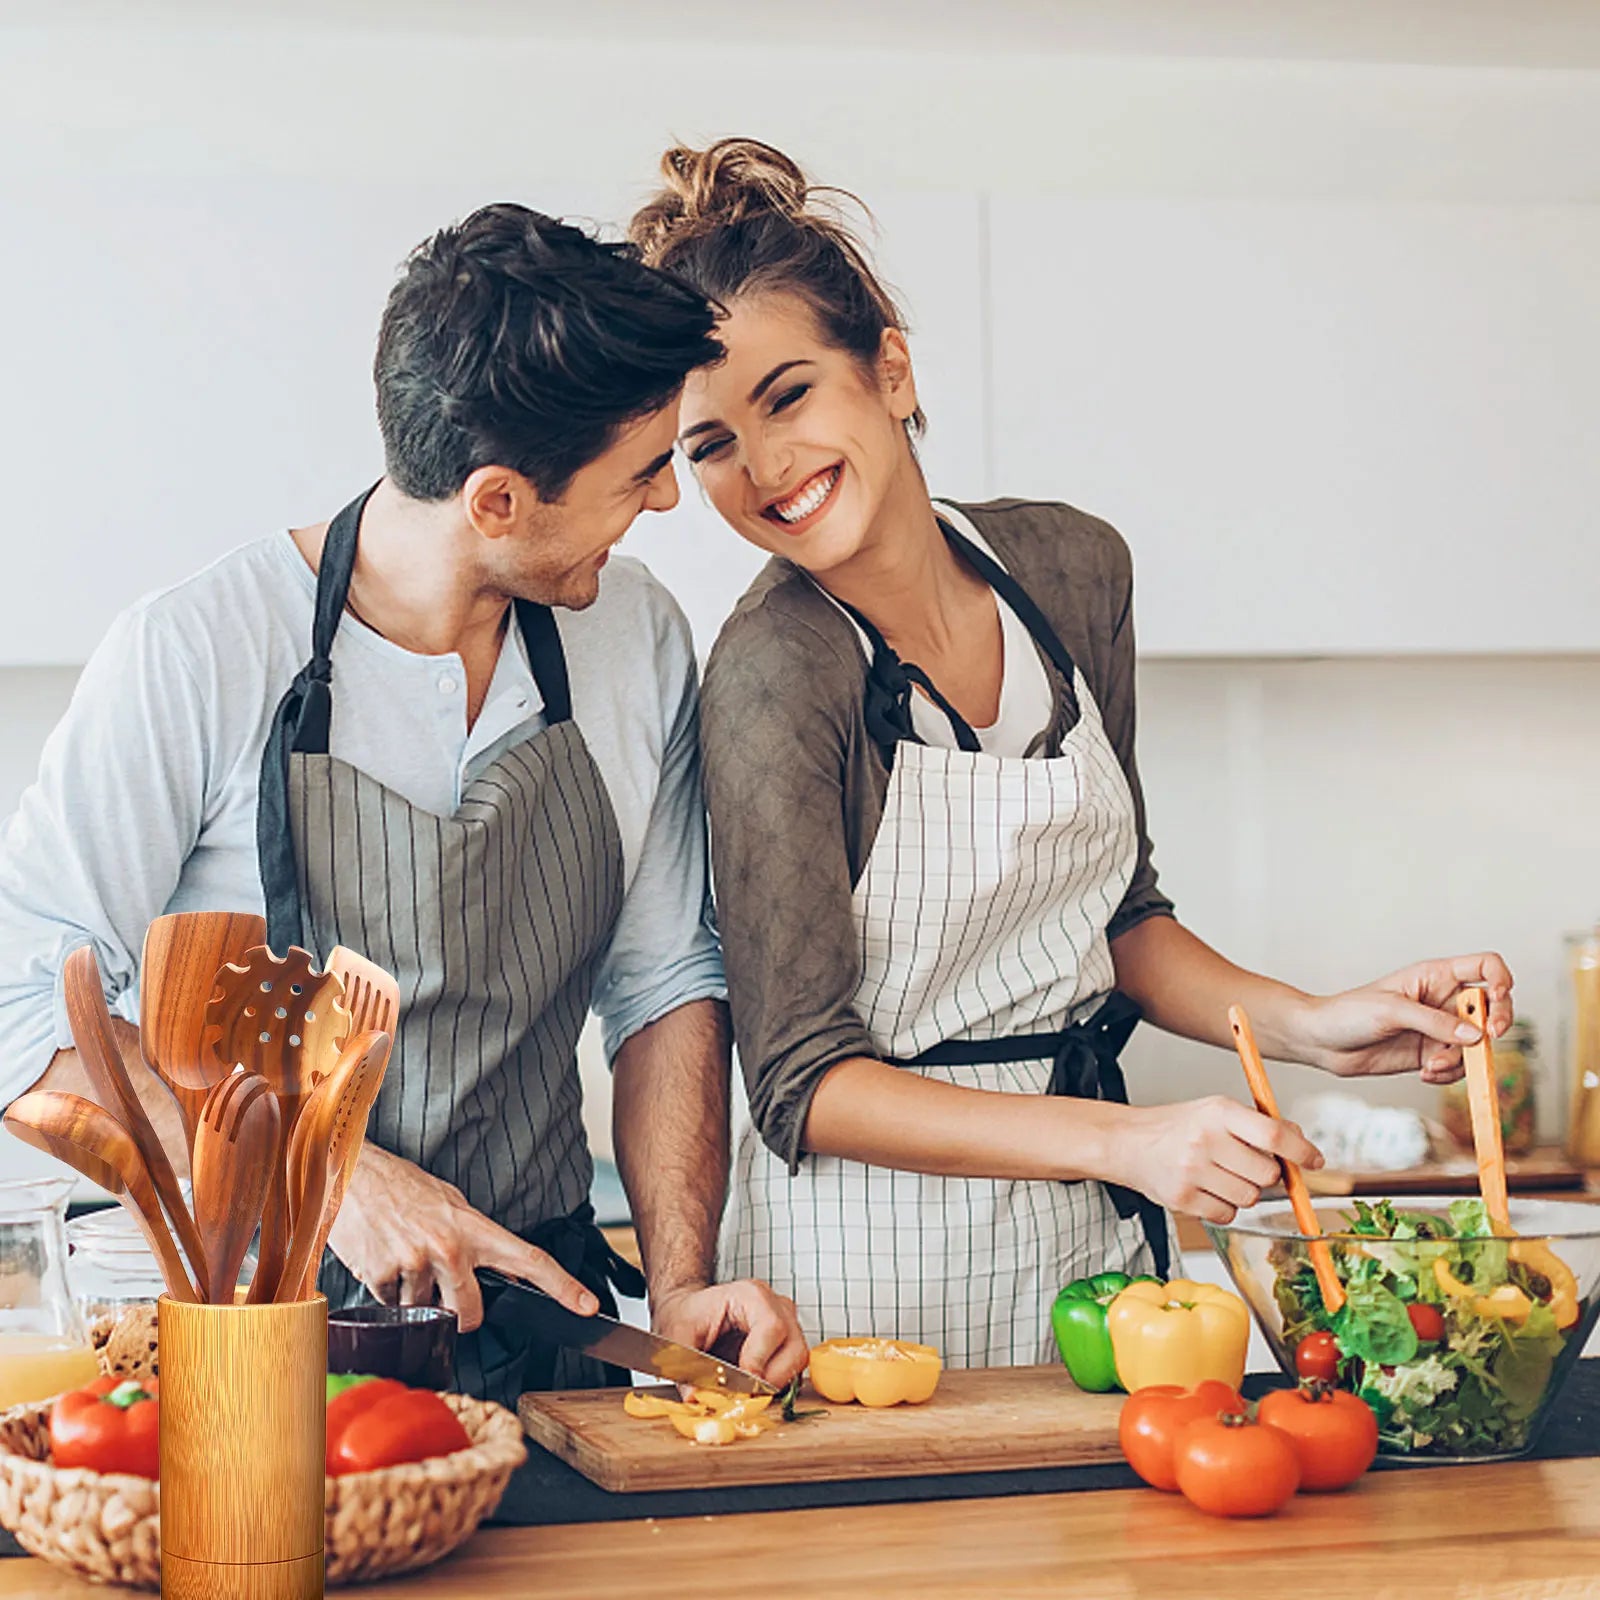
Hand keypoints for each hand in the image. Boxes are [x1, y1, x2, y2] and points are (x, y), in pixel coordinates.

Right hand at [327, 1144, 597, 1331]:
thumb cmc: (401, 1187)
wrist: (350, 1173)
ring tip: (402, 1254)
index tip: (587, 1306)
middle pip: (471, 1311)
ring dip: (415, 1295)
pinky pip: (391, 1305)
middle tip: (448, 1298)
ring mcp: (415, 1264)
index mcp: (474, 1227)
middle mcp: (449, 1248)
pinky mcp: (381, 1277)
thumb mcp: (450, 1203)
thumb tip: (499, 1271)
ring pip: (424, 1309)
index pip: (530, 1259)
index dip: (563, 1286)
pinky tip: (383, 1259)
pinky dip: (388, 1292)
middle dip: (462, 1316)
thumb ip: (475, 1239)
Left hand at [651, 1279, 809, 1388]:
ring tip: (745, 1391)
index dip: (759, 1360)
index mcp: (751, 1295)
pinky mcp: (787, 1344)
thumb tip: (694, 1398)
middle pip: (794, 1348)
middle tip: (743, 1395)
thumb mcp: (677, 1336)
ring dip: (774, 1384)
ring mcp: (786, 1324)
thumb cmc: (688, 1315)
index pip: (772, 1327)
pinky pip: (793, 1369)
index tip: (742, 1384)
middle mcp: (776, 1307)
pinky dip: (775, 1384)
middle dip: (770, 1379)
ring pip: (798, 1361)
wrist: (691, 1310)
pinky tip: (751, 1387)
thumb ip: (685, 1366)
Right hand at [1118, 1097, 1322, 1224]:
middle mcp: (1205, 1140)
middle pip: (1268, 1174)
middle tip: (1247, 1165)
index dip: (1301, 1151)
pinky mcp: (1183, 1199)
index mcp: (1219, 1112)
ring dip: (1244, 1192)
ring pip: (1250, 1198)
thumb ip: (1258, 1124)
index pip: (1273, 1135)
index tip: (1314, 1160)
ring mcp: (1192, 1171)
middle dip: (1266, 1174)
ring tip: (1220, 1175)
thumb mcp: (1216, 1111)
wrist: (1128, 1142)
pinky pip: (1227, 1214)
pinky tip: (1207, 1189)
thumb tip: (1300, 1142)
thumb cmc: (1178, 1127)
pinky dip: (1224, 1206)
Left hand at [1298, 953, 1514, 1083]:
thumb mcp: (1391, 1011)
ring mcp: (1439, 1028)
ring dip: (1461, 1059)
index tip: (1497, 999)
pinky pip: (1458, 1066)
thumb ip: (1434, 1022)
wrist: (1322, 1042)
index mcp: (1435, 976)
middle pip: (1492, 1008)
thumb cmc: (1348, 1013)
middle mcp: (1442, 1000)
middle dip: (1496, 1025)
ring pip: (1476, 1044)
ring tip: (1430, 1065)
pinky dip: (1448, 1073)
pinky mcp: (1431, 1053)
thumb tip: (1476, 1035)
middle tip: (1484, 1040)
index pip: (1485, 966)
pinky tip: (1425, 1073)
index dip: (1501, 979)